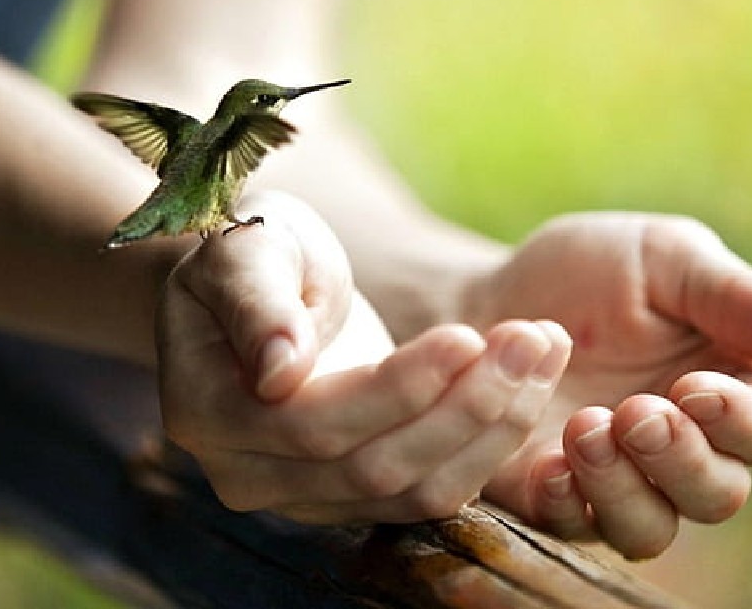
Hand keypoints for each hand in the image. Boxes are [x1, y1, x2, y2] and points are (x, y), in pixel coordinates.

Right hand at [157, 191, 572, 523]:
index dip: (398, 388)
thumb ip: (256, 304)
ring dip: (492, 428)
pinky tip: (532, 383)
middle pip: (373, 467)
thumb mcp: (243, 251)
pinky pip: (434, 491)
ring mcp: (303, 498)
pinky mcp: (356, 499)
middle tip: (532, 340)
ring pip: (415, 490)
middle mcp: (249, 476)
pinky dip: (491, 442)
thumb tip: (279, 370)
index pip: (315, 422)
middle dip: (463, 406)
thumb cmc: (251, 257)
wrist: (258, 292)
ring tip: (543, 353)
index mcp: (208, 415)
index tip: (467, 334)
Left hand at [470, 213, 751, 558]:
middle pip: (715, 494)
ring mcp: (617, 483)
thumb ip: (739, 298)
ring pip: (649, 528)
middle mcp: (682, 451)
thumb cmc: (588, 271)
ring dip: (624, 489)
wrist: (488, 296)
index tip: (694, 388)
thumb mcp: (664, 259)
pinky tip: (549, 464)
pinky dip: (567, 503)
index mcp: (727, 390)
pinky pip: (574, 528)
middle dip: (681, 460)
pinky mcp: (553, 498)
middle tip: (637, 413)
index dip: (738, 420)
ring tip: (586, 428)